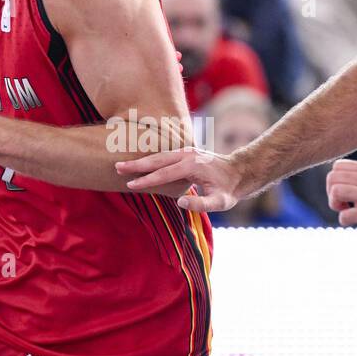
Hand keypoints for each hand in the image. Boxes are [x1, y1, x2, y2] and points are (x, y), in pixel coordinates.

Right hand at [115, 147, 243, 210]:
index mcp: (192, 166)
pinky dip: (150, 158)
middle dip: (136, 164)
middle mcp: (187, 155)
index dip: (146, 180)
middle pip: (157, 160)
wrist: (239, 172)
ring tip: (123, 165)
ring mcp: (186, 151)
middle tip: (117, 167)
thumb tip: (179, 203)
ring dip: (141, 160)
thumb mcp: (220, 202)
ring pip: (159, 155)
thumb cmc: (229, 190)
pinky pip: (164, 155)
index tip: (130, 185)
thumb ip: (201, 204)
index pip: (164, 174)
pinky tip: (139, 162)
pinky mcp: (186, 152)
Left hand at [325, 159, 356, 246]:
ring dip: (336, 206)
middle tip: (344, 205)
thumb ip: (356, 178)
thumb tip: (331, 180)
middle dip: (331, 195)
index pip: (336, 166)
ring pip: (336, 191)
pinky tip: (355, 221)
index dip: (334, 182)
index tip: (345, 195)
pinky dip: (345, 220)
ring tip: (348, 211)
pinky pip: (345, 215)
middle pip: (332, 178)